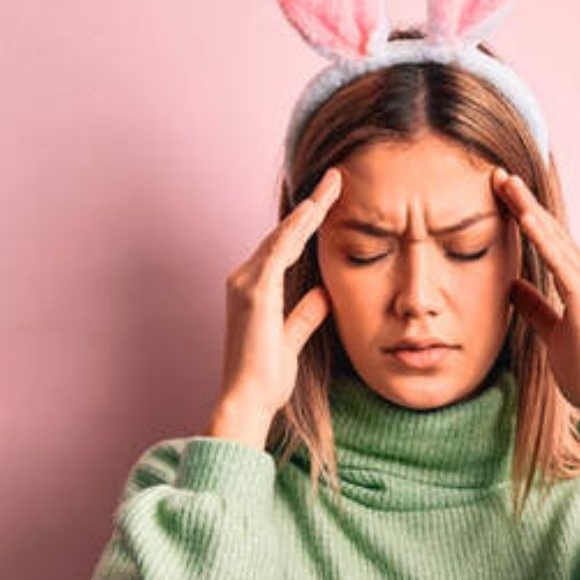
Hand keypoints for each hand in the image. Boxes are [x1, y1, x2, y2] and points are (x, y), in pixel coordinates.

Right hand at [210, 168, 342, 442]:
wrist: (247, 400)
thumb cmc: (265, 379)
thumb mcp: (292, 340)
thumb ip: (304, 315)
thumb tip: (323, 294)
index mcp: (253, 291)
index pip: (285, 248)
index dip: (307, 223)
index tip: (329, 200)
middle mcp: (244, 280)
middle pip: (283, 235)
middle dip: (311, 206)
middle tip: (336, 178)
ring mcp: (246, 283)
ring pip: (282, 236)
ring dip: (308, 210)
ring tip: (332, 184)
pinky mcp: (254, 291)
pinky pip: (279, 251)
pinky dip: (296, 229)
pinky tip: (314, 210)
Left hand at [492, 167, 579, 410]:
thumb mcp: (550, 333)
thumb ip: (534, 308)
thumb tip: (512, 286)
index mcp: (574, 284)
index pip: (544, 242)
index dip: (521, 216)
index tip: (499, 195)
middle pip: (548, 230)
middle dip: (522, 202)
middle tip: (497, 175)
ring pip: (553, 237)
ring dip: (528, 208)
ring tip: (506, 184)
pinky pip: (559, 259)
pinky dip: (541, 236)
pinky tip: (523, 217)